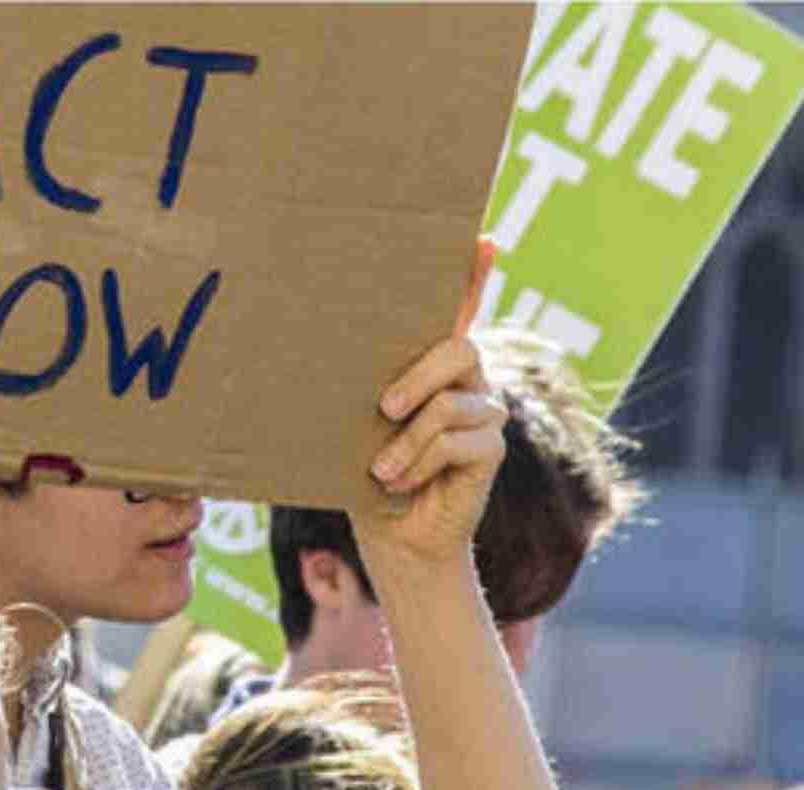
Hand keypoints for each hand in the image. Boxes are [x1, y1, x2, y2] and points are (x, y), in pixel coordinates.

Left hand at [358, 237, 505, 559]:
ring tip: (382, 471)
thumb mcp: (357, 426)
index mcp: (431, 367)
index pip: (458, 310)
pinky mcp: (492, 447)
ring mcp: (484, 411)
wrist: (395, 535)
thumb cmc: (367, 475)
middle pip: (457, 348)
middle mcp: (465, 380)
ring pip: (448, 404)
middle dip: (417, 377)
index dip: (472, 275)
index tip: (482, 240)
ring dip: (407, 443)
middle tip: (383, 408)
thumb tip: (311, 352)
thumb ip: (358, 390)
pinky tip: (402, 482)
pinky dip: (419, 464)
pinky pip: (454, 441)